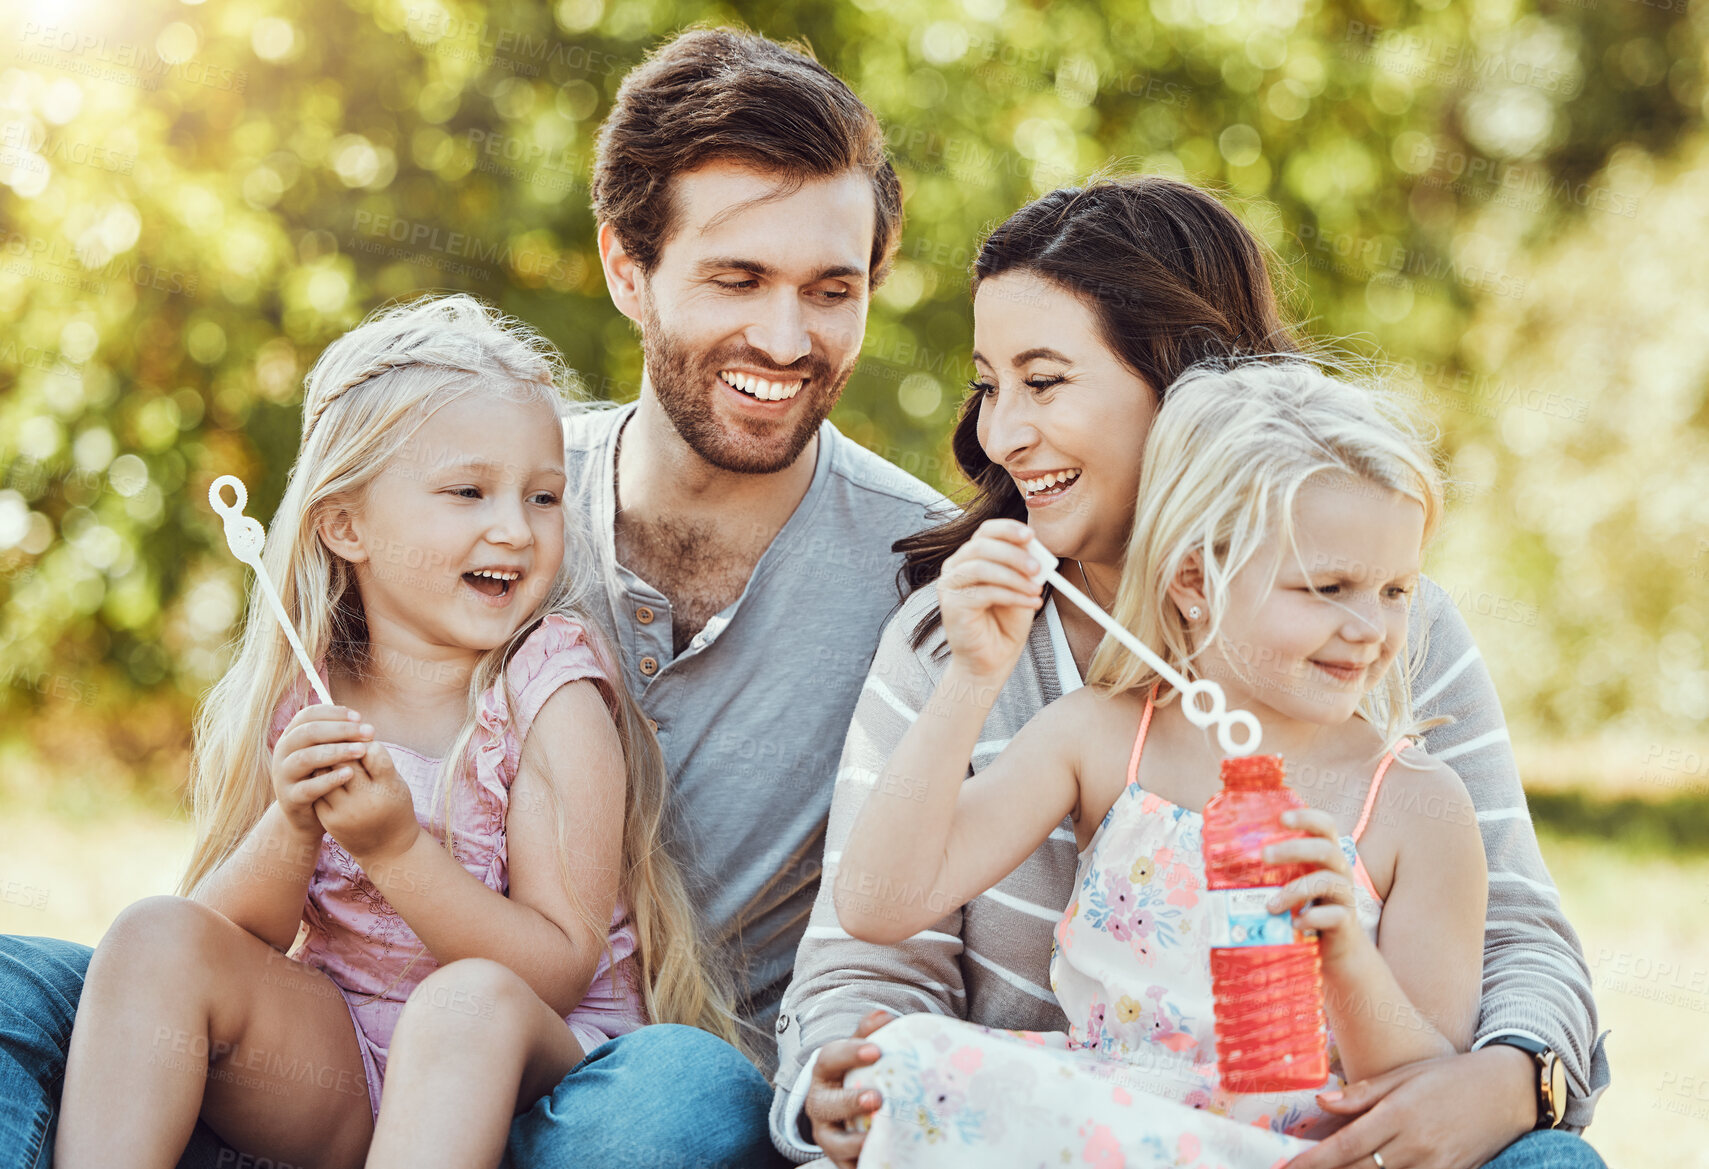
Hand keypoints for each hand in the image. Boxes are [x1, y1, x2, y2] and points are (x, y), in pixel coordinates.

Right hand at [269, 705, 370, 837]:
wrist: (307, 815)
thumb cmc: (323, 775)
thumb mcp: (327, 753)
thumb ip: (338, 737)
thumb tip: (361, 722)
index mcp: (291, 736)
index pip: (308, 715)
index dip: (334, 713)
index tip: (360, 717)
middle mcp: (282, 753)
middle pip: (308, 733)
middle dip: (341, 730)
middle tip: (368, 732)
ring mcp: (283, 776)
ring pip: (305, 758)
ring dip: (336, 751)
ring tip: (362, 750)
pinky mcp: (290, 799)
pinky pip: (308, 788)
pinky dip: (329, 780)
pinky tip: (350, 774)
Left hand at [313, 740, 420, 866]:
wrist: (387, 848)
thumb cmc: (394, 806)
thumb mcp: (396, 782)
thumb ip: (378, 760)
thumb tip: (351, 736)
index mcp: (388, 788)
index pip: (372, 751)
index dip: (366, 741)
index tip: (366, 739)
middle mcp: (366, 801)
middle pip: (345, 760)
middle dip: (342, 745)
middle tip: (343, 740)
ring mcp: (344, 812)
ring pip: (326, 772)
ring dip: (327, 759)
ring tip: (333, 753)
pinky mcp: (328, 819)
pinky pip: (317, 788)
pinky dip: (320, 775)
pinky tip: (325, 771)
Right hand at [807, 1009, 895, 1168]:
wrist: (847, 1109)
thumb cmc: (858, 1073)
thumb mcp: (860, 1051)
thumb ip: (869, 1033)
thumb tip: (884, 1015)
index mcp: (825, 1072)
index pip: (830, 1058)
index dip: (850, 1053)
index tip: (876, 1050)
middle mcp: (820, 1105)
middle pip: (826, 1105)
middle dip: (850, 1102)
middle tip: (877, 1097)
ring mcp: (829, 1135)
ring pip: (833, 1142)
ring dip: (855, 1141)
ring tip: (877, 1136)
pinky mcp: (841, 1160)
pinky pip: (849, 1165)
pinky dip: (861, 1164)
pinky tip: (883, 1157)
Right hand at [938, 519, 1043, 683]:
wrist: (993, 660)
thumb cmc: (1005, 623)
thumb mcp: (1021, 587)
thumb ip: (1024, 566)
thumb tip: (1034, 546)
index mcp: (972, 556)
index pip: (986, 531)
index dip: (1007, 529)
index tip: (1031, 536)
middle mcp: (956, 567)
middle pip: (981, 546)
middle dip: (1014, 554)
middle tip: (1039, 568)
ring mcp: (951, 585)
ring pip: (981, 567)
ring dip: (1014, 577)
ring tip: (1036, 590)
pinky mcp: (952, 605)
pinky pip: (984, 592)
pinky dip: (1013, 596)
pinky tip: (1031, 603)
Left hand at [1263, 808, 1364, 967]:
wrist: (1336, 945)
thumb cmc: (1305, 904)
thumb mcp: (1289, 881)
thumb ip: (1268, 868)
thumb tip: (1213, 856)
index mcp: (1325, 854)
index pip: (1325, 825)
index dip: (1307, 817)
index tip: (1282, 818)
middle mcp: (1339, 869)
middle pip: (1326, 849)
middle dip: (1294, 849)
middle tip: (1265, 855)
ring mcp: (1345, 894)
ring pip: (1328, 881)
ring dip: (1295, 891)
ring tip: (1270, 905)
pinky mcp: (1346, 920)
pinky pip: (1333, 915)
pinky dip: (1312, 918)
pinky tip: (1294, 923)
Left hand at [1284, 1046, 1536, 1168]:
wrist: (1509, 1092)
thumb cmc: (1450, 1076)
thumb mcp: (1404, 1075)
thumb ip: (1361, 1093)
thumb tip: (1320, 1103)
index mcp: (1399, 1114)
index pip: (1345, 1145)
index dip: (1313, 1162)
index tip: (1287, 1168)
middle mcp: (1416, 1145)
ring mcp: (1436, 1165)